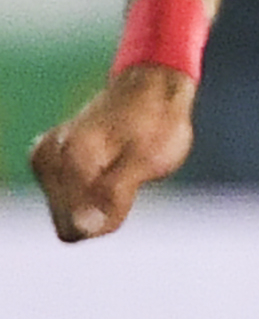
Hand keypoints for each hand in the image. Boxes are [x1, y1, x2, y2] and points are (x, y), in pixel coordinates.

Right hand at [27, 65, 194, 241]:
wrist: (150, 90)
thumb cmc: (156, 125)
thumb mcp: (149, 161)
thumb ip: (115, 194)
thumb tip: (83, 228)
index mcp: (72, 156)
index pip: (76, 227)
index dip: (108, 216)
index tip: (129, 185)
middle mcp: (48, 156)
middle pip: (66, 223)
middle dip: (98, 211)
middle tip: (125, 175)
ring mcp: (44, 157)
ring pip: (64, 214)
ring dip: (93, 200)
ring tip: (116, 168)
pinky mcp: (45, 160)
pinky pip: (64, 201)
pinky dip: (87, 192)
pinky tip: (104, 168)